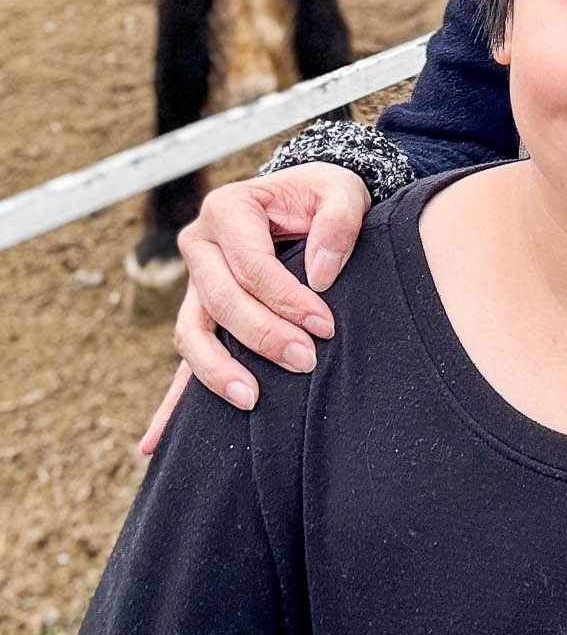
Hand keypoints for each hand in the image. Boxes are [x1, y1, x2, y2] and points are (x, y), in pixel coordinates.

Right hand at [138, 163, 370, 453]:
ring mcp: (194, 282)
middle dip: (262, 337)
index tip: (325, 326)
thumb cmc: (324, 195)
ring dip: (217, 371)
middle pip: (220, 301)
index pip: (252, 266)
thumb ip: (338, 223)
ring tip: (252, 400)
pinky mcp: (201, 312)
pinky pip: (185, 358)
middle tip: (305, 361)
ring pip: (191, 334)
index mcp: (228, 208)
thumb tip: (320, 275)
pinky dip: (170, 403)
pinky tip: (155, 443)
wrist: (306, 200)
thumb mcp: (343, 191)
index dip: (287, 300)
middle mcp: (201, 244)